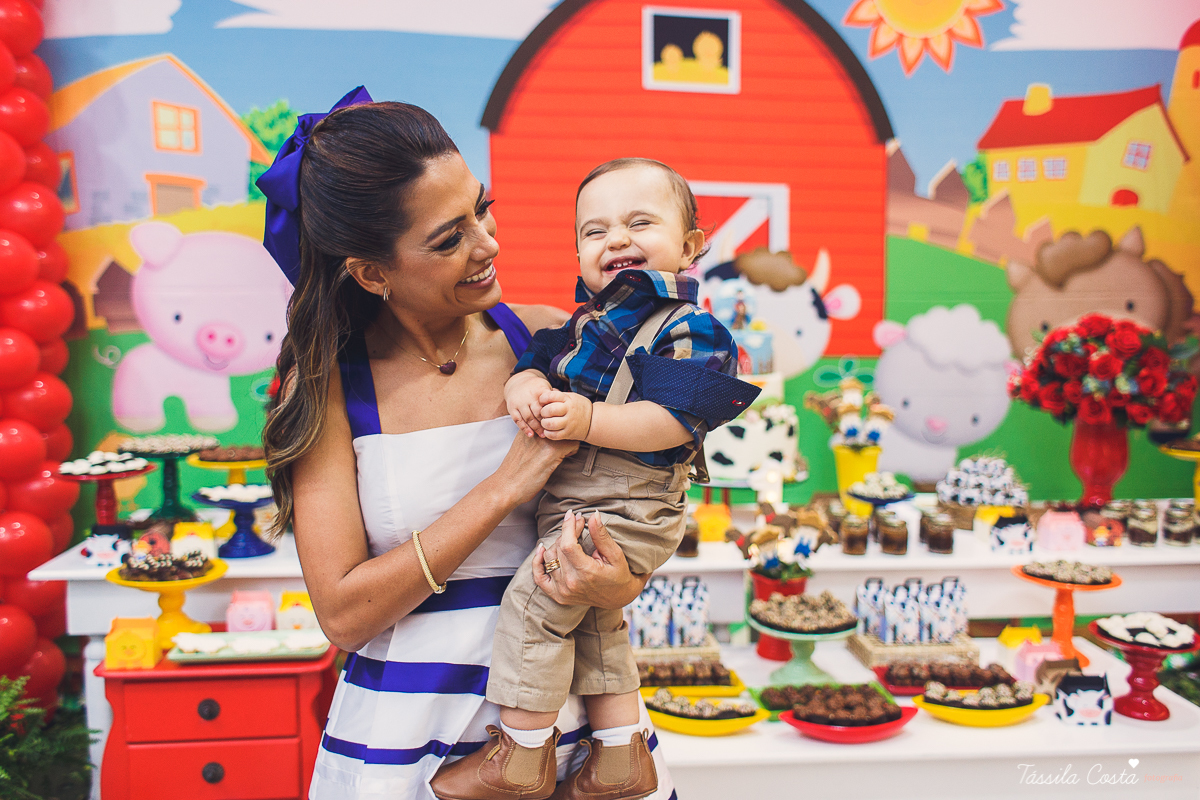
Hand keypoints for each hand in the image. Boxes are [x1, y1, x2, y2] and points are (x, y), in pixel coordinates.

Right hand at [494, 429, 577, 505]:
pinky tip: (560, 460)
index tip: (553, 438)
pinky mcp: (554, 450)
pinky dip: (571, 452)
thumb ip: (534, 436)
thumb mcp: (522, 445)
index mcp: (529, 425)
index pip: (551, 416)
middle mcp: (538, 428)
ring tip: (560, 453)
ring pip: (568, 431)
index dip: (555, 427)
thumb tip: (548, 435)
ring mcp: (546, 438)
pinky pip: (574, 444)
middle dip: (563, 432)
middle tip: (559, 446)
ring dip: (568, 441)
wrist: (507, 484)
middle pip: (561, 421)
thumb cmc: (514, 469)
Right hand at [505, 371, 552, 437]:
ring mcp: (519, 402)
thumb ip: (554, 396)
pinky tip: (530, 434)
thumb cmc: (535, 387)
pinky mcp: (512, 408)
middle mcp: (528, 396)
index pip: (547, 404)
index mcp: (539, 390)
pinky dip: (524, 428)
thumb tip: (564, 405)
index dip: (552, 414)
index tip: (558, 421)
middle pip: (537, 412)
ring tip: (542, 435)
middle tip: (551, 431)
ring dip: (535, 428)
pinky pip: (518, 420)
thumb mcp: (545, 386)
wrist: (517, 382)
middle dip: (544, 423)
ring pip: (528, 417)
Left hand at [533, 510, 647, 608]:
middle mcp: (571, 584)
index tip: (573, 515)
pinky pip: (539, 577)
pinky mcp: (558, 595)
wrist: (618, 598)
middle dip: (567, 532)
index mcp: (586, 573)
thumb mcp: (615, 554)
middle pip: (559, 549)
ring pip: (549, 559)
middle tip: (579, 524)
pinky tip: (542, 549)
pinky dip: (537, 562)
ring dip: (557, 544)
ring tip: (569, 537)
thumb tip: (593, 515)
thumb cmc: (620, 574)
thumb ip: (601, 536)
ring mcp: (562, 591)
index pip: (567, 545)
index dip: (568, 527)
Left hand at [538, 390, 593, 441]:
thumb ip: (559, 395)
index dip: (543, 398)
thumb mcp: (571, 397)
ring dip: (544, 423)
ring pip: (550, 424)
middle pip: (550, 410)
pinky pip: (554, 435)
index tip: (542, 401)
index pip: (551, 396)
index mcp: (568, 400)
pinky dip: (548, 433)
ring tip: (545, 422)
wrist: (593, 421)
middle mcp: (569, 411)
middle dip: (543, 412)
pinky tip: (548, 430)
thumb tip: (544, 392)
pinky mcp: (568, 434)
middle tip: (543, 413)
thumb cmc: (579, 407)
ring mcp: (569, 423)